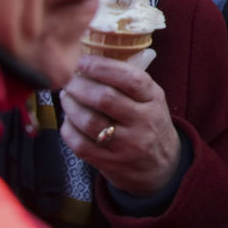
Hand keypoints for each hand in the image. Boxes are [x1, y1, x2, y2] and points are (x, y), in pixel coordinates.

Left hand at [60, 55, 182, 195]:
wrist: (162, 167)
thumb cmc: (149, 124)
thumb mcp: (151, 100)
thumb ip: (128, 82)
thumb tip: (90, 61)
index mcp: (154, 99)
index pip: (129, 78)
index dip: (101, 67)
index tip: (82, 62)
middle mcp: (144, 121)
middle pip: (105, 98)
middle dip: (79, 86)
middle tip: (69, 81)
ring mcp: (128, 144)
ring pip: (89, 121)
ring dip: (70, 106)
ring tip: (66, 98)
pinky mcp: (112, 163)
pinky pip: (81, 144)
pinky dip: (69, 130)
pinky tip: (69, 121)